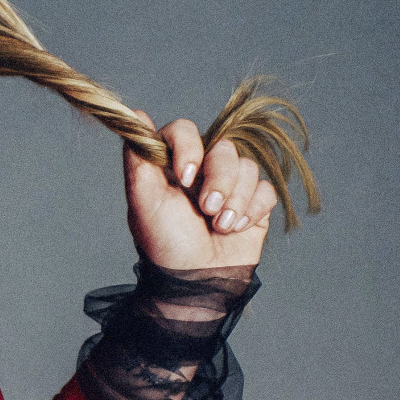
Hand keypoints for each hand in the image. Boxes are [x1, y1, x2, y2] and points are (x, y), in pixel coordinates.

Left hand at [123, 113, 276, 271]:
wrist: (197, 283)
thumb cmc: (165, 245)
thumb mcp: (144, 202)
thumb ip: (139, 158)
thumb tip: (134, 115)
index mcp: (172, 167)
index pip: (184, 130)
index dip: (189, 146)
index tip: (185, 176)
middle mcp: (202, 172)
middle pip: (223, 148)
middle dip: (219, 180)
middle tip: (206, 210)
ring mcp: (230, 188)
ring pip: (247, 167)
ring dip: (235, 200)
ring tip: (220, 226)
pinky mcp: (254, 205)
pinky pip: (265, 190)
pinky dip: (252, 210)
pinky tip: (236, 229)